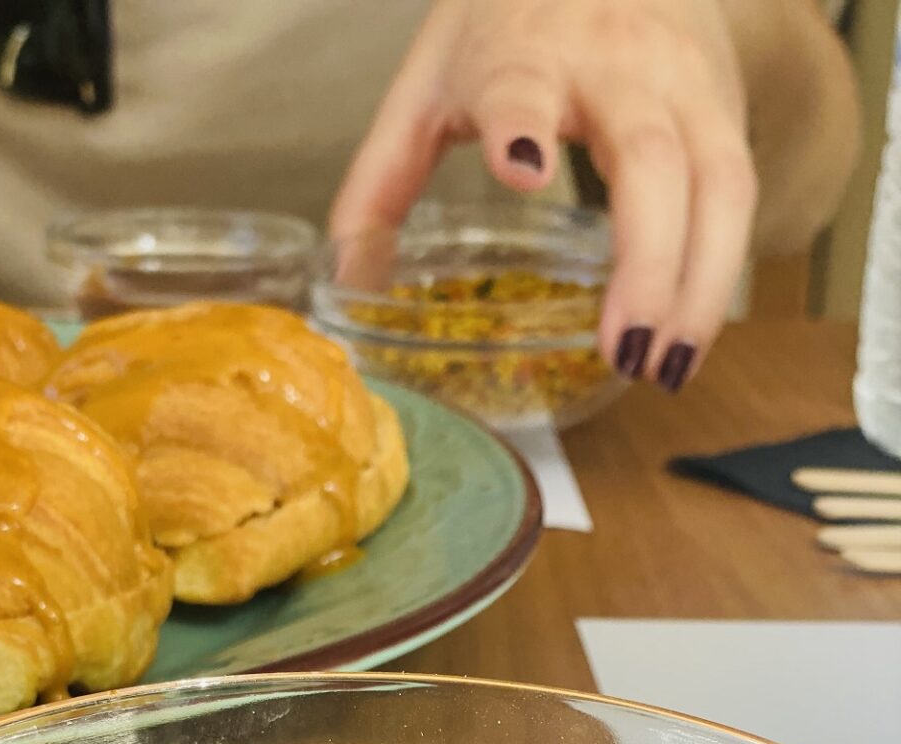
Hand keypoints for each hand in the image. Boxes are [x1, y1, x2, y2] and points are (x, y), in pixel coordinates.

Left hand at [331, 0, 758, 391]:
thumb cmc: (510, 22)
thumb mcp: (432, 84)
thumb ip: (383, 179)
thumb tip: (349, 280)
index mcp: (521, 51)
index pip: (523, 85)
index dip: (523, 124)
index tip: (522, 170)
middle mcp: (614, 62)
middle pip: (650, 159)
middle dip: (646, 260)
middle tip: (622, 349)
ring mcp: (681, 83)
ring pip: (716, 182)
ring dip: (698, 284)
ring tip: (666, 367)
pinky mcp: (723, 106)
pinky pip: (737, 193)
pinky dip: (719, 273)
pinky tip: (687, 338)